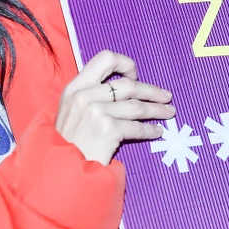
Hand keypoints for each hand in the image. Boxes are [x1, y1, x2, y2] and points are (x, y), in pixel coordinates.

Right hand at [54, 50, 173, 164]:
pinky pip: (136, 128)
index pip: (105, 59)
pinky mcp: (107, 130)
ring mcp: (96, 112)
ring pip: (137, 106)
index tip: (135, 77)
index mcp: (76, 87)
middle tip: (167, 97)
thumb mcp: (71, 110)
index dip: (125, 64)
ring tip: (169, 113)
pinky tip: (156, 131)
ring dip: (157, 110)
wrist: (60, 170)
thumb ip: (91, 95)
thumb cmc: (69, 142)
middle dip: (152, 91)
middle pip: (128, 85)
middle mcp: (85, 96)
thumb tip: (126, 88)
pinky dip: (150, 130)